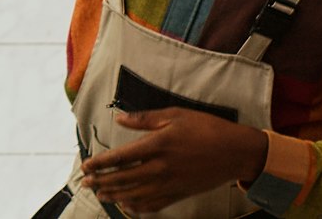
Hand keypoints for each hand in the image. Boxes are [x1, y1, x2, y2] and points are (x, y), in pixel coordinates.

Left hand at [82, 108, 267, 210]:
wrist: (237, 152)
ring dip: (115, 195)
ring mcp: (171, 183)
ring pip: (137, 194)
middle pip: (124, 178)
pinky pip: (155, 204)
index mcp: (158, 145)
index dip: (101, 163)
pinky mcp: (181, 193)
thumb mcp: (175, 115)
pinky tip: (127, 206)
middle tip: (85, 183)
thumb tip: (120, 118)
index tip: (86, 165)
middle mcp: (162, 167)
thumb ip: (145, 119)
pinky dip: (139, 207)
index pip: (122, 157)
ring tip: (100, 195)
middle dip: (102, 181)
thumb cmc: (207, 128)